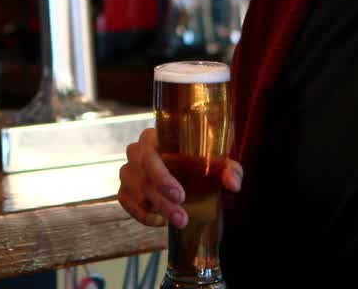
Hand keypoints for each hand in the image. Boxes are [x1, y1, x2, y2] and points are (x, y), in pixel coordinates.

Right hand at [117, 128, 242, 228]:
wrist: (184, 172)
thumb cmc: (198, 162)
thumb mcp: (216, 162)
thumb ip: (228, 169)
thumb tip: (233, 184)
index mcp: (155, 137)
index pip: (150, 152)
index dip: (162, 176)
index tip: (180, 195)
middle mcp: (136, 152)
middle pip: (142, 176)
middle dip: (162, 199)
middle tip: (182, 217)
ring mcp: (127, 171)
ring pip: (136, 192)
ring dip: (157, 209)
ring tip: (180, 221)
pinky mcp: (124, 190)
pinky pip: (127, 204)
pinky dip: (143, 215)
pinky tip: (160, 220)